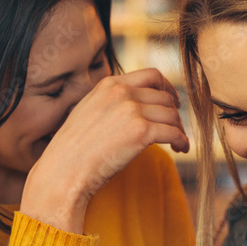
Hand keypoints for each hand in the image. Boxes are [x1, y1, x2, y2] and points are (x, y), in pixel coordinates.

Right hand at [21, 69, 188, 232]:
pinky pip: (173, 132)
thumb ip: (112, 102)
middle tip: (175, 129)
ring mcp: (132, 110)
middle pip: (166, 97)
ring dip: (179, 129)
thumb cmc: (74, 149)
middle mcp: (122, 92)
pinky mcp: (141, 131)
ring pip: (172, 115)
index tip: (173, 102)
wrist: (64, 170)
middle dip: (174, 114)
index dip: (168, 89)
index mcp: (110, 84)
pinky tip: (181, 149)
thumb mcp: (89, 111)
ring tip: (178, 143)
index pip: (152, 75)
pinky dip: (182, 141)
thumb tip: (137, 106)